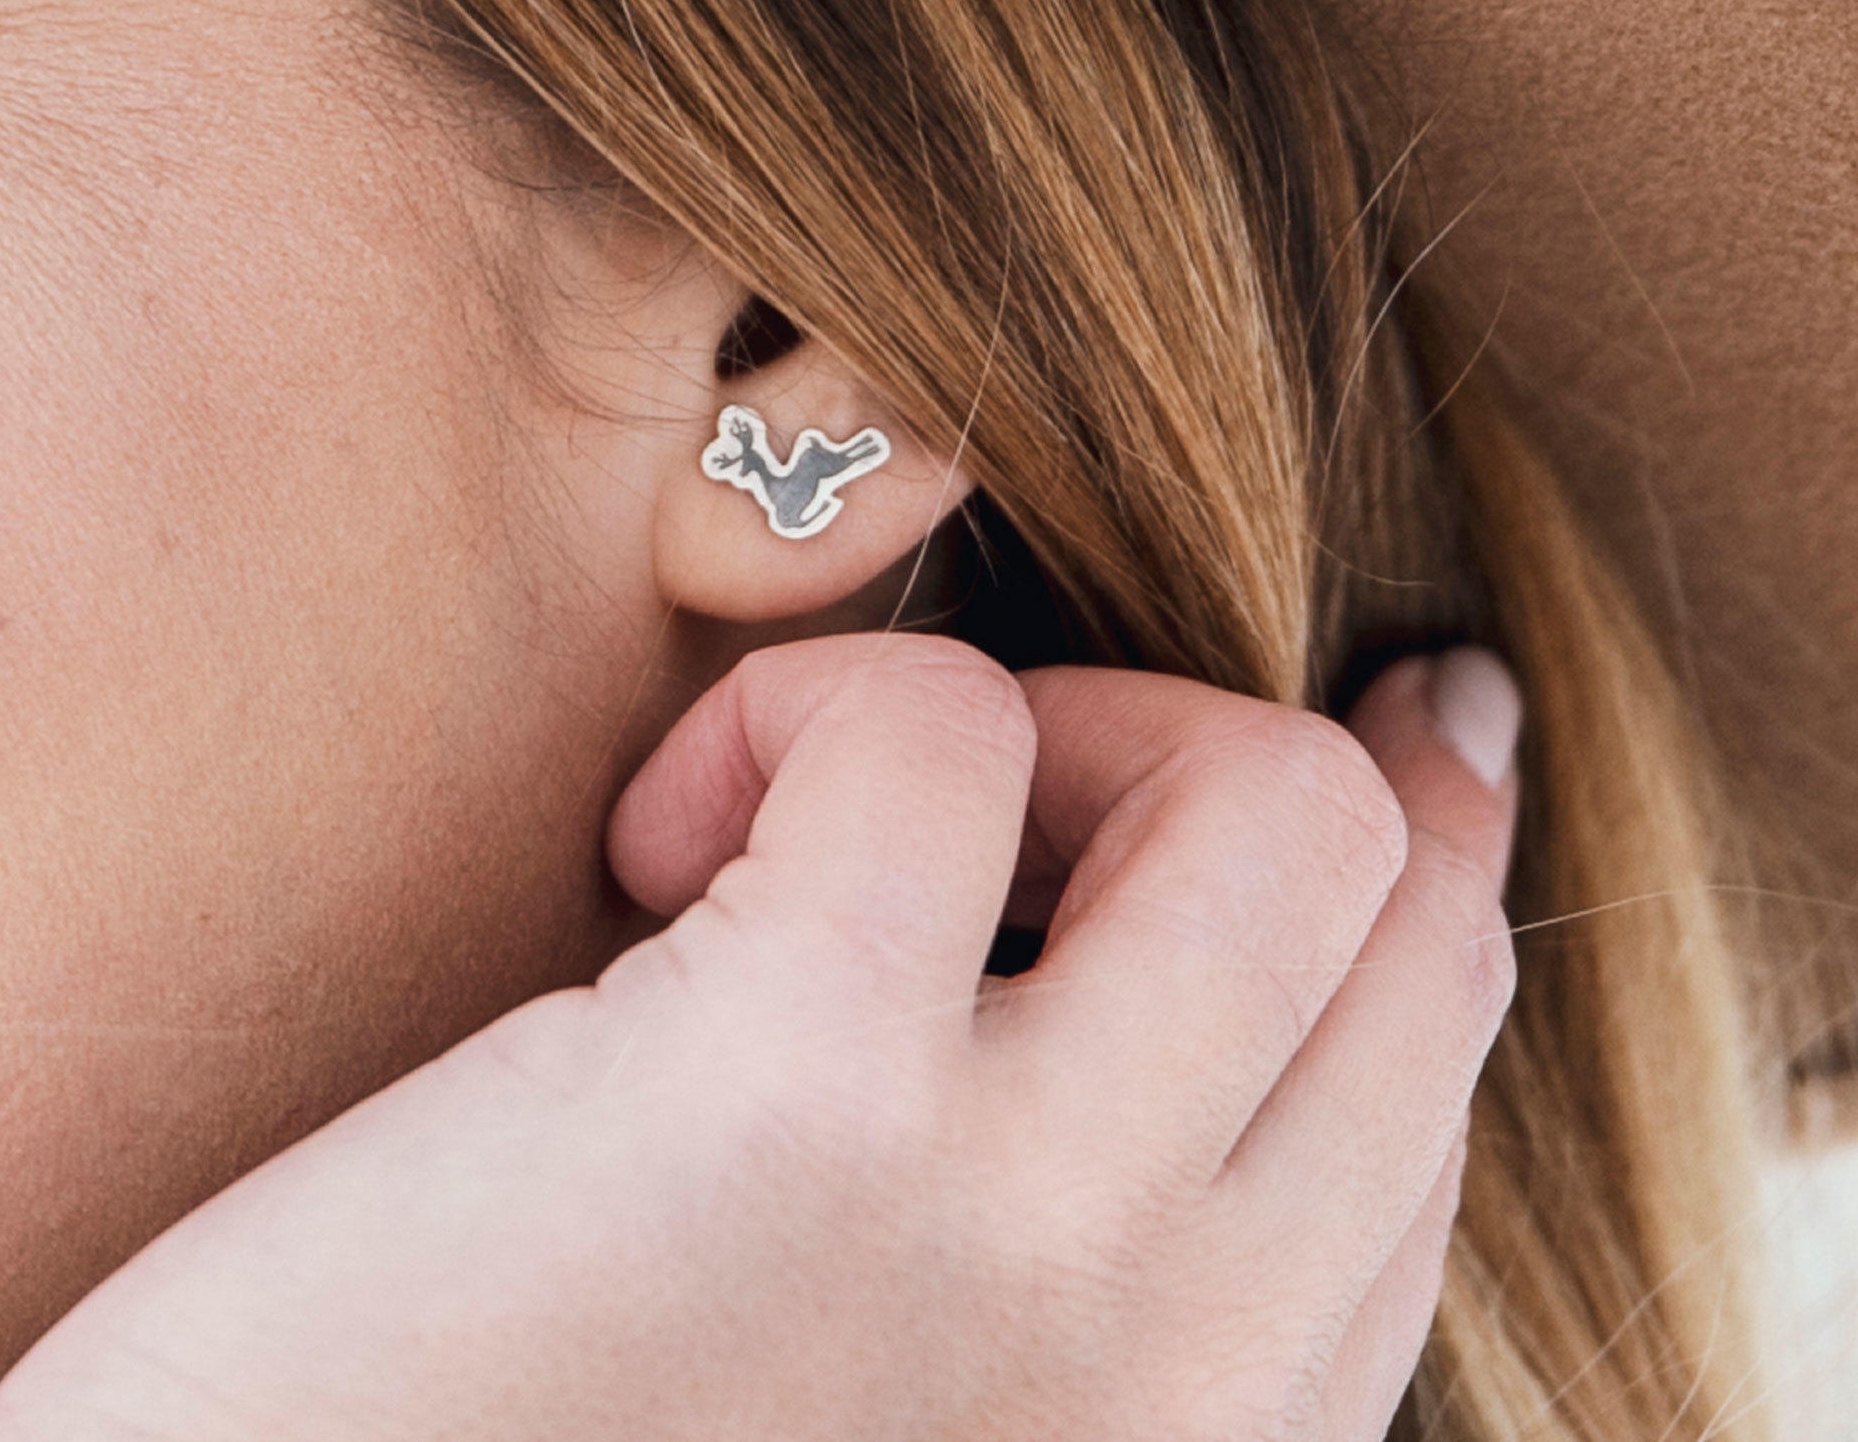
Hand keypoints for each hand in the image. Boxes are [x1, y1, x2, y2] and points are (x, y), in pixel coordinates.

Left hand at [0, 633, 1519, 1440]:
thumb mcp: (950, 1398)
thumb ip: (1126, 1233)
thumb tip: (1195, 946)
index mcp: (1225, 1427)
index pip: (1433, 1050)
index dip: (1430, 851)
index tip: (1401, 726)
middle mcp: (1181, 1347)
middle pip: (1383, 883)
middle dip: (1220, 755)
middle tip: (1014, 802)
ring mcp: (1011, 1224)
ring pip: (1258, 790)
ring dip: (1046, 724)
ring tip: (828, 837)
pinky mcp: (785, 1092)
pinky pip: (928, 729)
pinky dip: (797, 715)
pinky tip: (653, 847)